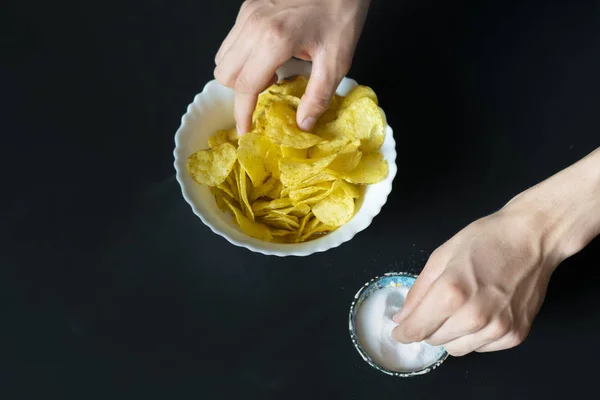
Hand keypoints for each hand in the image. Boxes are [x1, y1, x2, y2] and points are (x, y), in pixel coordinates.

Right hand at [214, 0, 369, 133]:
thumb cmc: (341, 15)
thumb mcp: (336, 61)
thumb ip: (318, 96)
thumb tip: (303, 124)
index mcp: (274, 41)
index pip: (245, 86)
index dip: (242, 113)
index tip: (245, 130)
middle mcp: (253, 26)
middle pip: (225, 74)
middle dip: (241, 91)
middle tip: (270, 88)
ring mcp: (248, 14)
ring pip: (223, 57)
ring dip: (240, 73)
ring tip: (269, 71)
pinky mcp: (250, 6)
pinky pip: (232, 40)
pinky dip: (243, 55)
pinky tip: (268, 54)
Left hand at [392, 147, 599, 355]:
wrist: (532, 238)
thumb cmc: (484, 241)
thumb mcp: (441, 257)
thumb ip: (418, 291)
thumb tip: (402, 318)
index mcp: (451, 293)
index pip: (417, 330)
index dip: (403, 332)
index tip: (400, 330)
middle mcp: (475, 316)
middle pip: (434, 340)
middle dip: (428, 327)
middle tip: (437, 306)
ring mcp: (498, 328)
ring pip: (457, 349)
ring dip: (451, 334)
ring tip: (462, 307)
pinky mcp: (516, 335)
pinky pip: (481, 348)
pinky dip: (475, 336)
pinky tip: (482, 312)